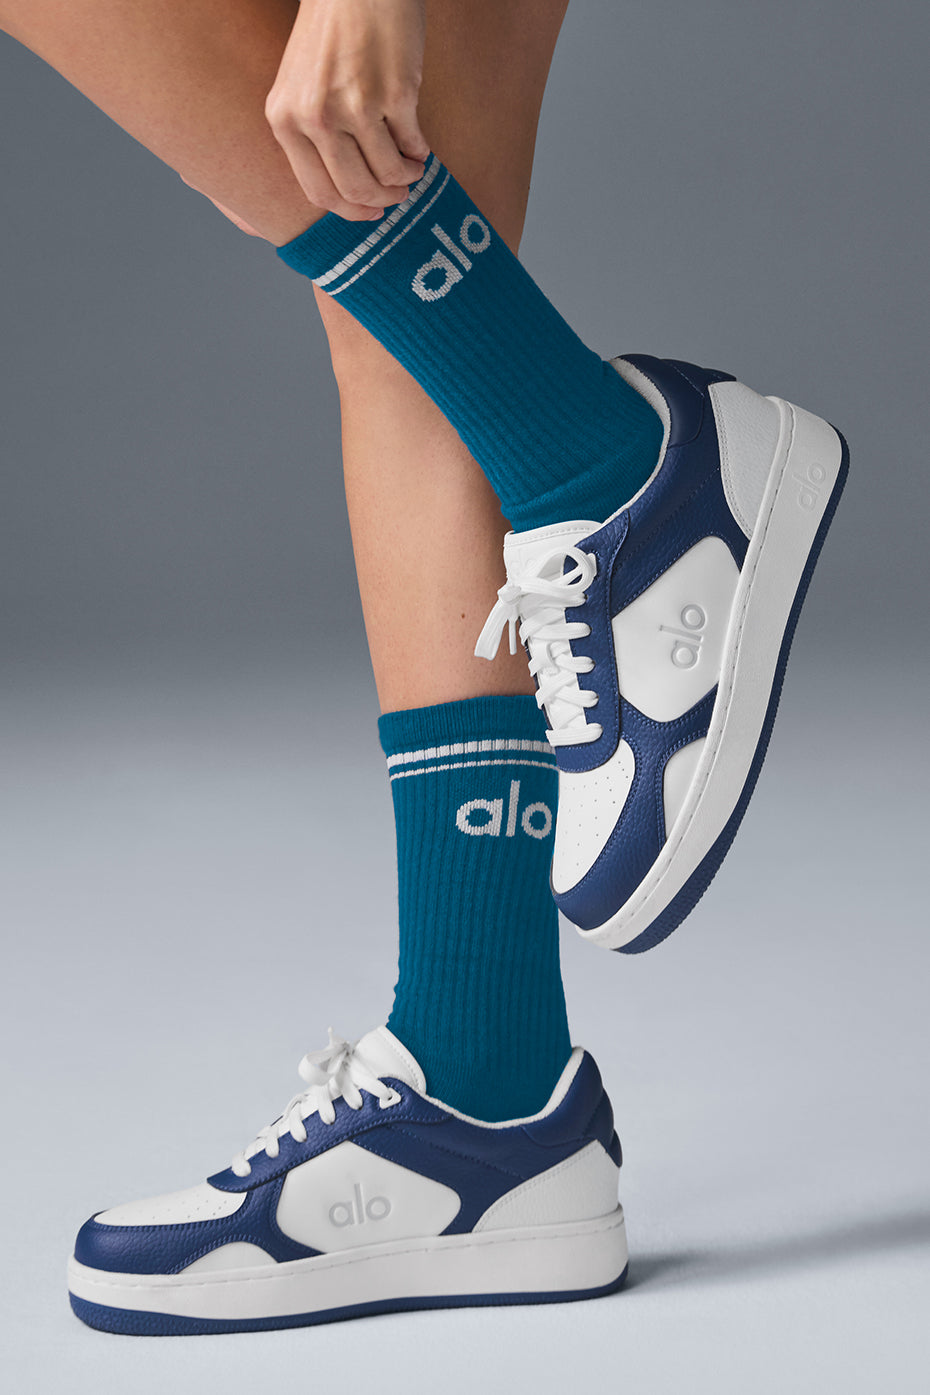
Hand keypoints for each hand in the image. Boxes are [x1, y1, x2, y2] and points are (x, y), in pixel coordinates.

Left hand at [266, 0, 429, 221]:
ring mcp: (356, 106)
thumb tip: (344, 190)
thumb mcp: (298, 85)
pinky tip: (420, 146)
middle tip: (398, 195)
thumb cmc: (330, 33)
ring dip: (406, 177)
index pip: (318, 191)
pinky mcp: (396, 95)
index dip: (350, 211)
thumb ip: (309, 134)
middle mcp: (316, 117)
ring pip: (388, 173)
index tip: (370, 212)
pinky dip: (420, 152)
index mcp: (285, 119)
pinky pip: (412, 145)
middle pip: (355, 190)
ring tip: (412, 168)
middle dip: (383, 200)